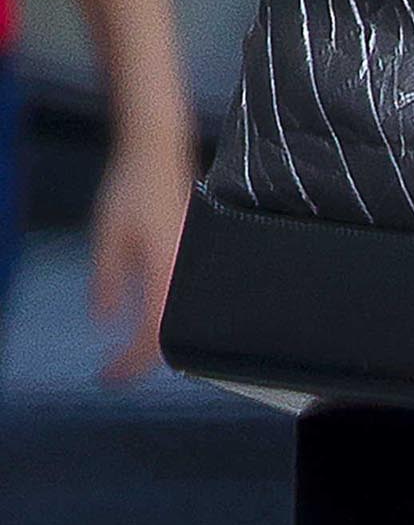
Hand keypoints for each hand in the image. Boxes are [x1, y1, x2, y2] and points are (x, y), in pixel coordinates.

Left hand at [88, 126, 193, 383]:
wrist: (159, 149)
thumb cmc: (130, 190)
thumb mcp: (107, 238)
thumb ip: (109, 282)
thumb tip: (109, 320)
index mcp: (167, 270)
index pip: (154, 333)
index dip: (132, 362)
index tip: (107, 376)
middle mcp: (187, 267)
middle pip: (174, 329)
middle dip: (145, 357)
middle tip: (117, 369)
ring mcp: (194, 257)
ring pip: (181, 313)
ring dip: (156, 337)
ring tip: (129, 350)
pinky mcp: (194, 248)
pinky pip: (182, 293)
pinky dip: (164, 315)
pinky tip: (145, 315)